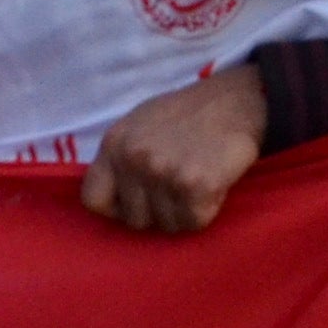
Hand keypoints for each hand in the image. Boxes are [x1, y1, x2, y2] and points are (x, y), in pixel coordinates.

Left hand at [80, 67, 265, 234]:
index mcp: (115, 143)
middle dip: (157, 211)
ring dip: (184, 210)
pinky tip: (212, 183)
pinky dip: (206, 210)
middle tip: (177, 184)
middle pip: (134, 220)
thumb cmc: (186, 116)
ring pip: (167, 225)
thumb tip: (108, 197)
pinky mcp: (195, 186)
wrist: (234, 102)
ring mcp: (163, 173)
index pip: (92, 200)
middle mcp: (134, 159)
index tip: (135, 201)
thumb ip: (120, 158)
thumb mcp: (139, 125)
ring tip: (195, 178)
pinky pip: (194, 222)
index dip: (115, 207)